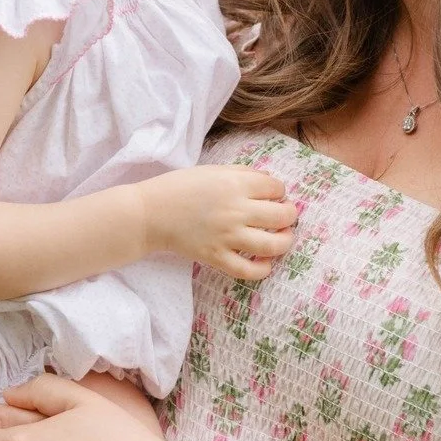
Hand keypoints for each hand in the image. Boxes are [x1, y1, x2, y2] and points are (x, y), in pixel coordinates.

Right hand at [140, 165, 295, 279]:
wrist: (150, 213)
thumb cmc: (180, 187)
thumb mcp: (212, 169)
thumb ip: (242, 173)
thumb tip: (269, 183)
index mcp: (235, 184)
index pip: (276, 188)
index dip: (280, 191)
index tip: (275, 195)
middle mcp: (235, 210)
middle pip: (281, 215)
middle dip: (290, 215)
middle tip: (286, 215)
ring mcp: (227, 236)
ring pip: (272, 245)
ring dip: (285, 242)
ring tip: (283, 238)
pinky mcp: (216, 257)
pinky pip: (248, 270)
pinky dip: (263, 270)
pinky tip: (265, 263)